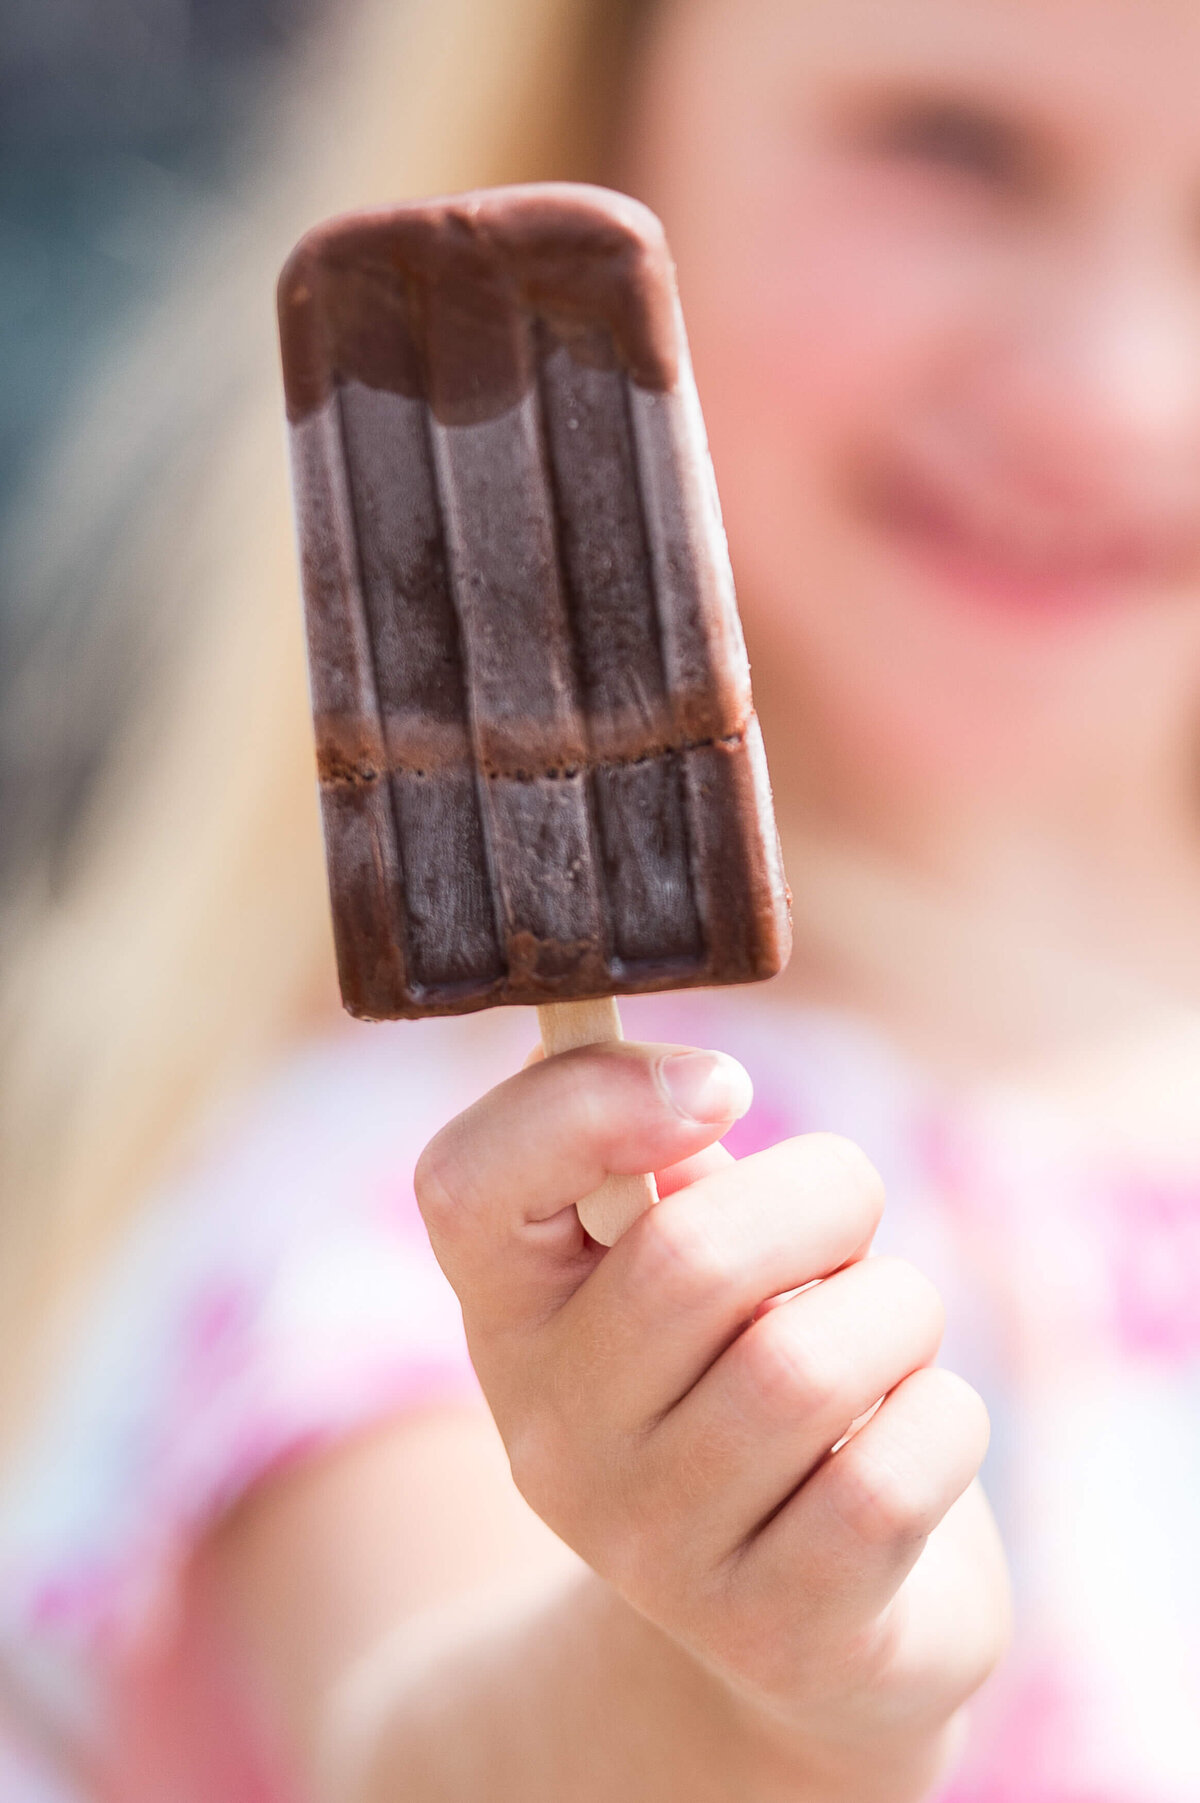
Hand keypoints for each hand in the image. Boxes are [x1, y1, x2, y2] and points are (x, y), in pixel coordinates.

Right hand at [415, 1043, 1009, 1790]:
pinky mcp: (771, 1632)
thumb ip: (670, 1169)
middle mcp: (551, 1438)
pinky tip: (915, 1432)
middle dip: (825, 1195)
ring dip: (897, 1312)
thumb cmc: (750, 1375)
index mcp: (512, 1315)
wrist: (799, 1620)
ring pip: (809, 1365)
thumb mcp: (683, 1267)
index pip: (464, 1185)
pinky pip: (892, 1474)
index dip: (587, 1103)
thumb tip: (692, 1092)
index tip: (721, 1088)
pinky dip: (944, 1418)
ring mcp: (651, 1549)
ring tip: (886, 1335)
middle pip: (692, 1258)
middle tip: (851, 1209)